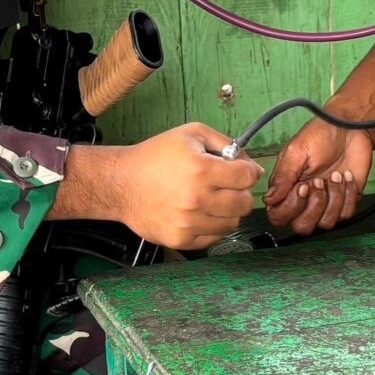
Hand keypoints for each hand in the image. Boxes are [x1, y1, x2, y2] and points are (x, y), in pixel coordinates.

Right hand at [66, 124, 261, 250]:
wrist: (121, 184)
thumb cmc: (154, 157)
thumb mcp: (190, 134)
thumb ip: (225, 144)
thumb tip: (253, 166)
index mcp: (202, 170)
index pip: (248, 177)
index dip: (248, 172)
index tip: (241, 172)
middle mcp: (197, 199)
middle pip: (244, 203)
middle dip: (240, 192)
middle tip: (227, 187)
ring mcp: (189, 222)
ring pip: (232, 223)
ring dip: (227, 211)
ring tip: (211, 200)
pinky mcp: (181, 239)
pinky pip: (214, 237)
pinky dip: (212, 226)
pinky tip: (199, 213)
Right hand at [265, 117, 374, 234]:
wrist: (350, 129)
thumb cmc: (321, 135)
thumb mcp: (297, 151)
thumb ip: (282, 177)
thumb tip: (268, 200)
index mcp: (287, 189)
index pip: (279, 216)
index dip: (291, 208)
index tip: (303, 186)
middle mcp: (305, 200)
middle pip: (302, 227)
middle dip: (314, 205)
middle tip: (319, 181)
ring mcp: (326, 203)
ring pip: (326, 223)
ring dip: (334, 197)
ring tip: (335, 175)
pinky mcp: (345, 201)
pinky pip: (346, 214)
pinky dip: (348, 194)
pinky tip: (347, 176)